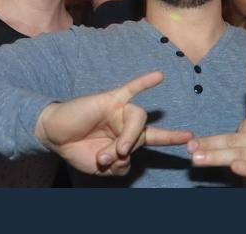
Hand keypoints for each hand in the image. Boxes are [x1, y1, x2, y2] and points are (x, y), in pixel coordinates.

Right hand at [35, 71, 192, 175]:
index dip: (172, 139)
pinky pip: (131, 89)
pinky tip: (159, 77)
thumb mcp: (100, 168)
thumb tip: (126, 154)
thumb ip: (118, 166)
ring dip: (127, 138)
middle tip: (106, 159)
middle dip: (125, 152)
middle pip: (142, 136)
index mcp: (128, 139)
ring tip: (113, 150)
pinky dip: (145, 83)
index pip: (155, 138)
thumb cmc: (77, 149)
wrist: (53, 135)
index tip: (192, 141)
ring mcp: (120, 110)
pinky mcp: (110, 99)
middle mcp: (128, 123)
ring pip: (138, 120)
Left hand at [186, 109, 245, 186]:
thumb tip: (244, 127)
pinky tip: (235, 167)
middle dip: (209, 144)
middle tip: (190, 148)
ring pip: (240, 152)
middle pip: (233, 138)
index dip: (228, 140)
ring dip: (216, 155)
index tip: (216, 147)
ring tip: (197, 158)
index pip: (240, 129)